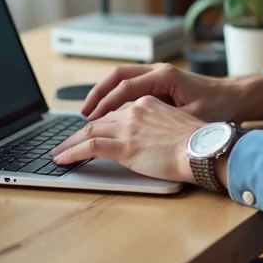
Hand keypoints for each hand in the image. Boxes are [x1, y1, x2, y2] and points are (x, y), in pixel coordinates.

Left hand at [50, 95, 204, 183]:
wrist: (205, 148)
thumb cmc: (199, 142)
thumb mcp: (177, 125)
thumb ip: (158, 127)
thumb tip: (150, 140)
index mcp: (148, 103)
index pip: (115, 112)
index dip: (99, 122)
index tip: (89, 131)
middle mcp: (135, 111)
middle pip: (98, 120)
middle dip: (78, 132)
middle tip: (64, 143)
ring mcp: (128, 128)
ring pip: (89, 131)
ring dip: (70, 143)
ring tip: (58, 153)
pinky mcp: (125, 146)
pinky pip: (90, 147)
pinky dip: (72, 152)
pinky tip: (63, 159)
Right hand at [79, 63, 262, 123]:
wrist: (238, 97)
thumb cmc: (219, 106)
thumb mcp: (192, 118)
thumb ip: (165, 122)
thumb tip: (140, 132)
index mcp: (164, 76)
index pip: (125, 86)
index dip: (105, 103)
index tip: (91, 118)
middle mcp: (159, 71)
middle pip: (118, 76)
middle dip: (98, 94)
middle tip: (83, 114)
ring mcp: (159, 75)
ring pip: (123, 79)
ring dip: (105, 94)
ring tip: (90, 114)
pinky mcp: (161, 83)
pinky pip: (132, 86)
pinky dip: (118, 97)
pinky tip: (111, 113)